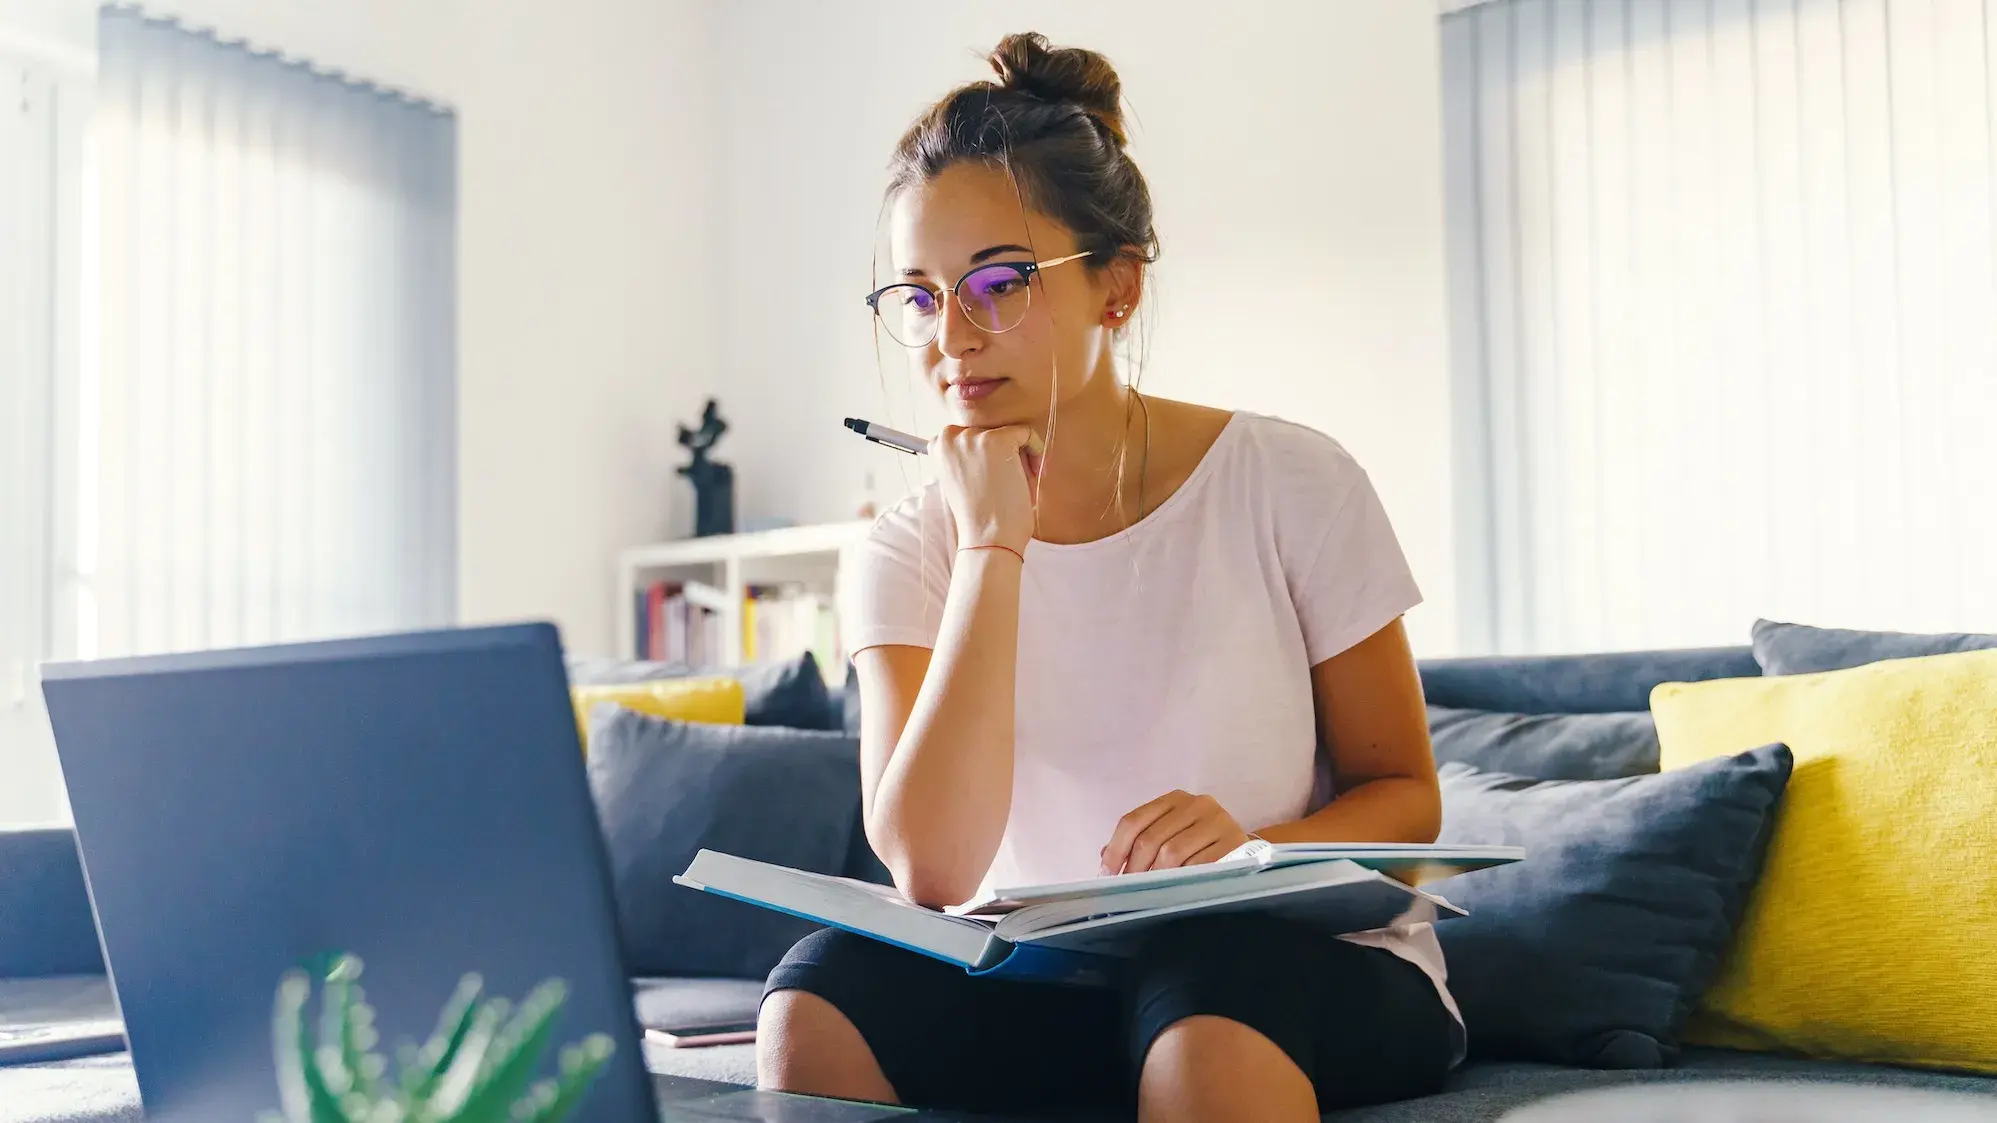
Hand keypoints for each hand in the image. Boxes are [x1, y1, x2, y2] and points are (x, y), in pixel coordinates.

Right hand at [933, 423, 1042, 552]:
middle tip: (1004, 484)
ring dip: (1019, 455)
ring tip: (1014, 484)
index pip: (972, 435)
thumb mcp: (962, 479)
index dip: (987, 456)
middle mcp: (951, 436)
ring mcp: (974, 436)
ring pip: (1010, 432)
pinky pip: (1027, 433)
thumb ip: (968, 456)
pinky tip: (1027, 477)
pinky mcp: (997, 440)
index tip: (990, 478)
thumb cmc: (979, 515)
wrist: (987, 538)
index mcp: (938, 446)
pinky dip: (1034, 453)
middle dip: (1003, 455)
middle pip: (991, 431)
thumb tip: (991, 439)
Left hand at [1099, 790, 1251, 875]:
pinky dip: (1182, 881)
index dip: (1116, 849)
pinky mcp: (1234, 843)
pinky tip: (1177, 890)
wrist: (1244, 851)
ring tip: (1150, 892)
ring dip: (1156, 877)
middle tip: (1128, 889)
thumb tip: (1105, 859)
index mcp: (1175, 799)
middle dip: (1135, 868)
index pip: (1134, 820)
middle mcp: (1197, 804)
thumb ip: (1139, 842)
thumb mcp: (1169, 836)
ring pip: (1172, 853)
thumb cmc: (1199, 846)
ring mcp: (1218, 822)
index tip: (1107, 874)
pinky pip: (1198, 866)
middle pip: (1151, 838)